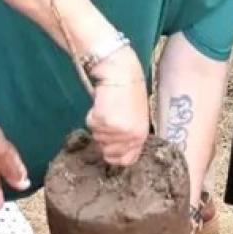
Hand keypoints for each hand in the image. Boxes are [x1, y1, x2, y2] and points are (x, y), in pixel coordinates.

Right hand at [86, 48, 149, 165]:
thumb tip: (115, 154)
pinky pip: (91, 124)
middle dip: (104, 137)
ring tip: (108, 106)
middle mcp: (131, 136)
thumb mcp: (135, 117)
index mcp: (141, 135)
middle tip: (110, 117)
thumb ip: (129, 135)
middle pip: (107, 150)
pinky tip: (102, 103)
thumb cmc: (128, 91)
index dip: (114, 155)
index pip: (126, 160)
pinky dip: (92, 115)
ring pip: (97, 136)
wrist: (121, 73)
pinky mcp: (104, 120)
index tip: (109, 146)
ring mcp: (118, 129)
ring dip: (98, 123)